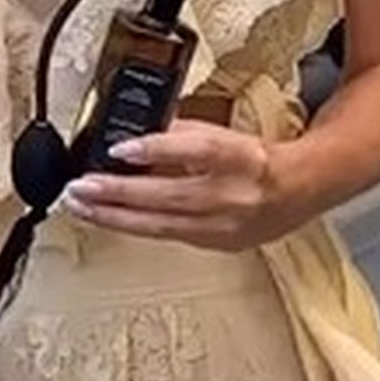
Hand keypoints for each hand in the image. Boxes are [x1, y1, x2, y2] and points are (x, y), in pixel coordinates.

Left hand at [60, 120, 297, 252]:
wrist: (299, 194)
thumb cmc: (260, 161)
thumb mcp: (225, 135)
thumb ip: (182, 135)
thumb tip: (136, 141)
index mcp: (243, 158)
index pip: (199, 151)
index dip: (158, 149)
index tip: (121, 149)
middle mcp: (235, 196)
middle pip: (169, 196)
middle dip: (117, 192)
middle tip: (80, 187)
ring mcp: (224, 226)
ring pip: (160, 225)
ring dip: (114, 216)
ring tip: (81, 206)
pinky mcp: (215, 244)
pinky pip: (166, 235)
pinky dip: (133, 226)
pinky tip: (108, 218)